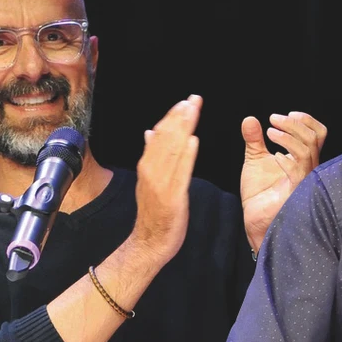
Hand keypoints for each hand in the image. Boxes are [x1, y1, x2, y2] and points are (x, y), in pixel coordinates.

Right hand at [131, 95, 201, 263]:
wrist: (149, 242)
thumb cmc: (153, 211)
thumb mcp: (149, 180)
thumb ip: (152, 155)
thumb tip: (151, 131)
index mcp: (147, 166)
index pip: (160, 135)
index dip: (172, 117)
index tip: (185, 101)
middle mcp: (151, 171)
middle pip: (166, 138)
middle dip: (180, 116)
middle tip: (193, 99)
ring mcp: (160, 184)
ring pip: (172, 150)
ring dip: (183, 129)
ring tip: (193, 111)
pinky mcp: (172, 197)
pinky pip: (180, 173)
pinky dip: (186, 156)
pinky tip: (193, 141)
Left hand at [240, 111, 326, 251]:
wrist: (255, 219)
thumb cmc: (260, 193)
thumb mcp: (255, 159)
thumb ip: (254, 139)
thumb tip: (250, 119)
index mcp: (303, 158)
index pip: (318, 133)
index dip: (306, 120)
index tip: (287, 114)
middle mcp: (307, 168)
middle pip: (313, 138)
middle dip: (294, 124)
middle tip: (273, 120)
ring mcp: (303, 180)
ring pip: (307, 151)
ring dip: (288, 137)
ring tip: (268, 133)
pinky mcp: (294, 192)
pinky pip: (298, 173)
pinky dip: (287, 160)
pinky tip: (274, 157)